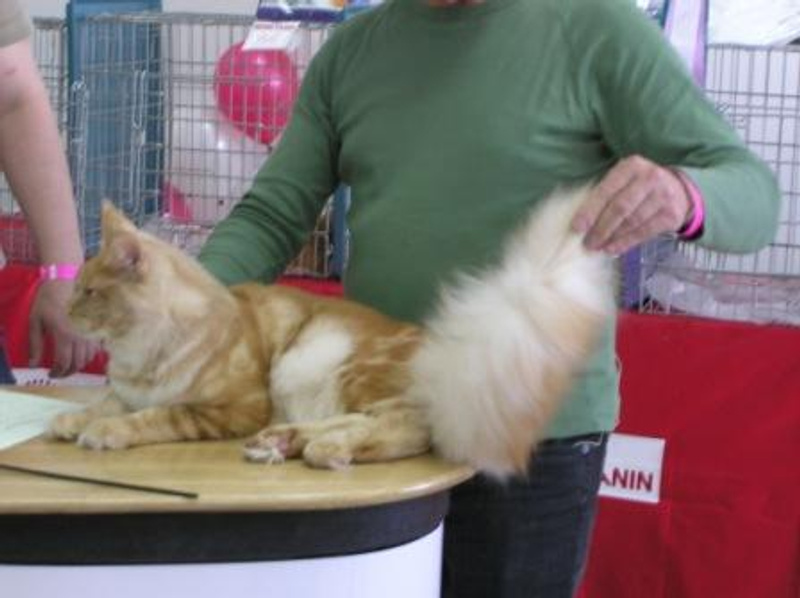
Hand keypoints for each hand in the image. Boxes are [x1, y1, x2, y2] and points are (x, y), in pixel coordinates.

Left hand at [29, 279, 98, 376]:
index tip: (50, 375)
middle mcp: (77, 336)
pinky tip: (80, 357)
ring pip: (87, 357)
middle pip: (78, 362)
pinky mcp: (90, 332)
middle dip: (67, 372)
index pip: (64, 361)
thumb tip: (34, 366)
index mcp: (63, 334)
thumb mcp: (34, 324)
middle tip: (58, 374)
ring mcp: (86, 334)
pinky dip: (88, 357)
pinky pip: (94, 349)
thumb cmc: (45, 307)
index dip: (58, 372)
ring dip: (78, 366)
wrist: (59, 291)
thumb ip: (35, 346)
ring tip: (67, 366)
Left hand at [571, 155, 691, 254]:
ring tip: (597, 247)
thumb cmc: (639, 186)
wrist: (679, 189)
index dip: (590, 210)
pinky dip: (626, 242)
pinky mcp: (671, 214)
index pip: (607, 190)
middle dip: (600, 228)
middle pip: (619, 208)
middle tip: (587, 242)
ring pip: (631, 222)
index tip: (577, 227)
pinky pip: (643, 232)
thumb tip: (582, 221)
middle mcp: (649, 178)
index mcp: (631, 166)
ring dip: (611, 238)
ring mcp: (663, 196)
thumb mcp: (624, 179)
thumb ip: (606, 193)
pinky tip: (613, 249)